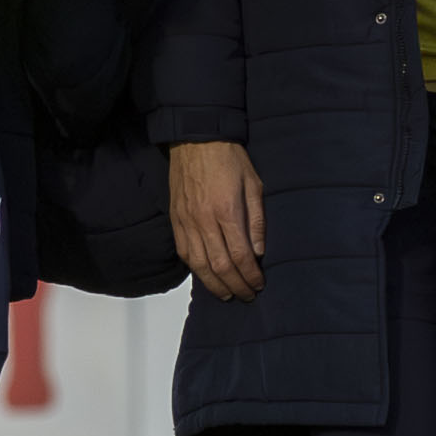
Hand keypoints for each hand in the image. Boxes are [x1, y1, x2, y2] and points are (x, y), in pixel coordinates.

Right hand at [170, 140, 266, 301]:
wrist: (196, 139)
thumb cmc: (229, 158)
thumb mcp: (254, 184)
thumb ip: (257, 220)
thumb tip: (259, 252)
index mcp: (227, 211)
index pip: (240, 256)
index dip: (251, 275)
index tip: (259, 284)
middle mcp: (204, 221)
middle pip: (220, 267)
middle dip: (236, 286)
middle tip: (247, 295)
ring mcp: (187, 222)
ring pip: (199, 265)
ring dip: (215, 285)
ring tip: (227, 295)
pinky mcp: (176, 220)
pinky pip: (184, 252)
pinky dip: (196, 269)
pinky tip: (206, 276)